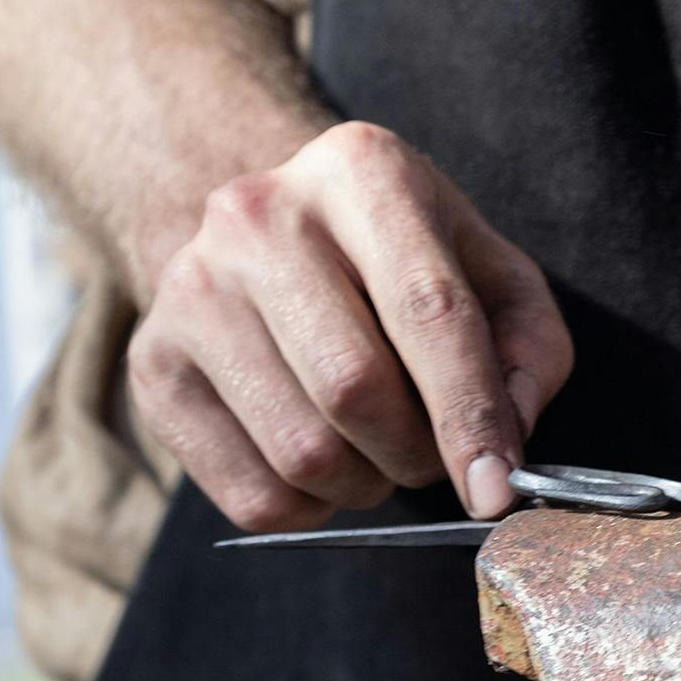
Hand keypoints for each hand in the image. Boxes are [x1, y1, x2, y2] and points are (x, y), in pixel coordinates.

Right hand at [127, 121, 572, 530]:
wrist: (267, 238)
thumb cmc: (401, 265)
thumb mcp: (491, 274)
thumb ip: (527, 350)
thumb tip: (509, 440)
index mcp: (361, 171)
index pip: (428, 312)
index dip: (469, 416)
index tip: (496, 490)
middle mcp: (259, 216)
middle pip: (354, 391)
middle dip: (415, 454)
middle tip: (431, 455)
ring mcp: (190, 289)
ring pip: (302, 454)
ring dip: (365, 485)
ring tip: (375, 451)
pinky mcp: (152, 366)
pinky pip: (251, 495)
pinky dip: (308, 509)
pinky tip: (320, 465)